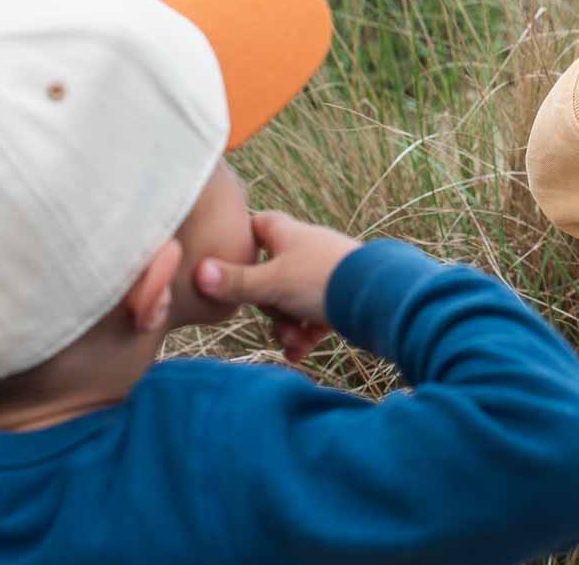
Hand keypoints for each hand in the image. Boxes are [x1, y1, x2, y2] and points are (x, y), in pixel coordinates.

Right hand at [195, 210, 360, 362]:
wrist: (381, 298)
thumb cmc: (323, 280)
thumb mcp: (272, 283)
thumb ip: (235, 282)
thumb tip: (198, 273)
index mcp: (289, 235)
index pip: (258, 224)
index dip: (241, 240)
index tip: (229, 260)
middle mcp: (307, 251)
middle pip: (270, 275)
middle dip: (267, 305)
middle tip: (273, 317)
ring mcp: (325, 274)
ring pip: (291, 301)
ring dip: (286, 325)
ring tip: (292, 342)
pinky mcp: (341, 298)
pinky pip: (313, 317)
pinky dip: (305, 335)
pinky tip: (300, 352)